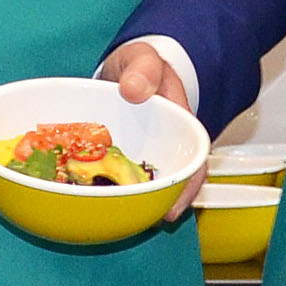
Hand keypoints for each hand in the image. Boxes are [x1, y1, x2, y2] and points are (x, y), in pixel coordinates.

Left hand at [102, 39, 202, 219]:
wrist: (126, 68)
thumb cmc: (141, 65)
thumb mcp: (145, 58)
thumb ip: (143, 68)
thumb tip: (134, 89)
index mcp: (180, 126)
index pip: (194, 165)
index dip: (186, 191)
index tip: (172, 210)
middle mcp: (165, 147)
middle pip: (170, 184)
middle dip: (156, 206)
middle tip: (137, 226)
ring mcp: (143, 155)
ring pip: (143, 186)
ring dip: (132, 203)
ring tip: (112, 220)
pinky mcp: (122, 158)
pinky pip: (117, 178)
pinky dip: (108, 189)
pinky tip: (92, 199)